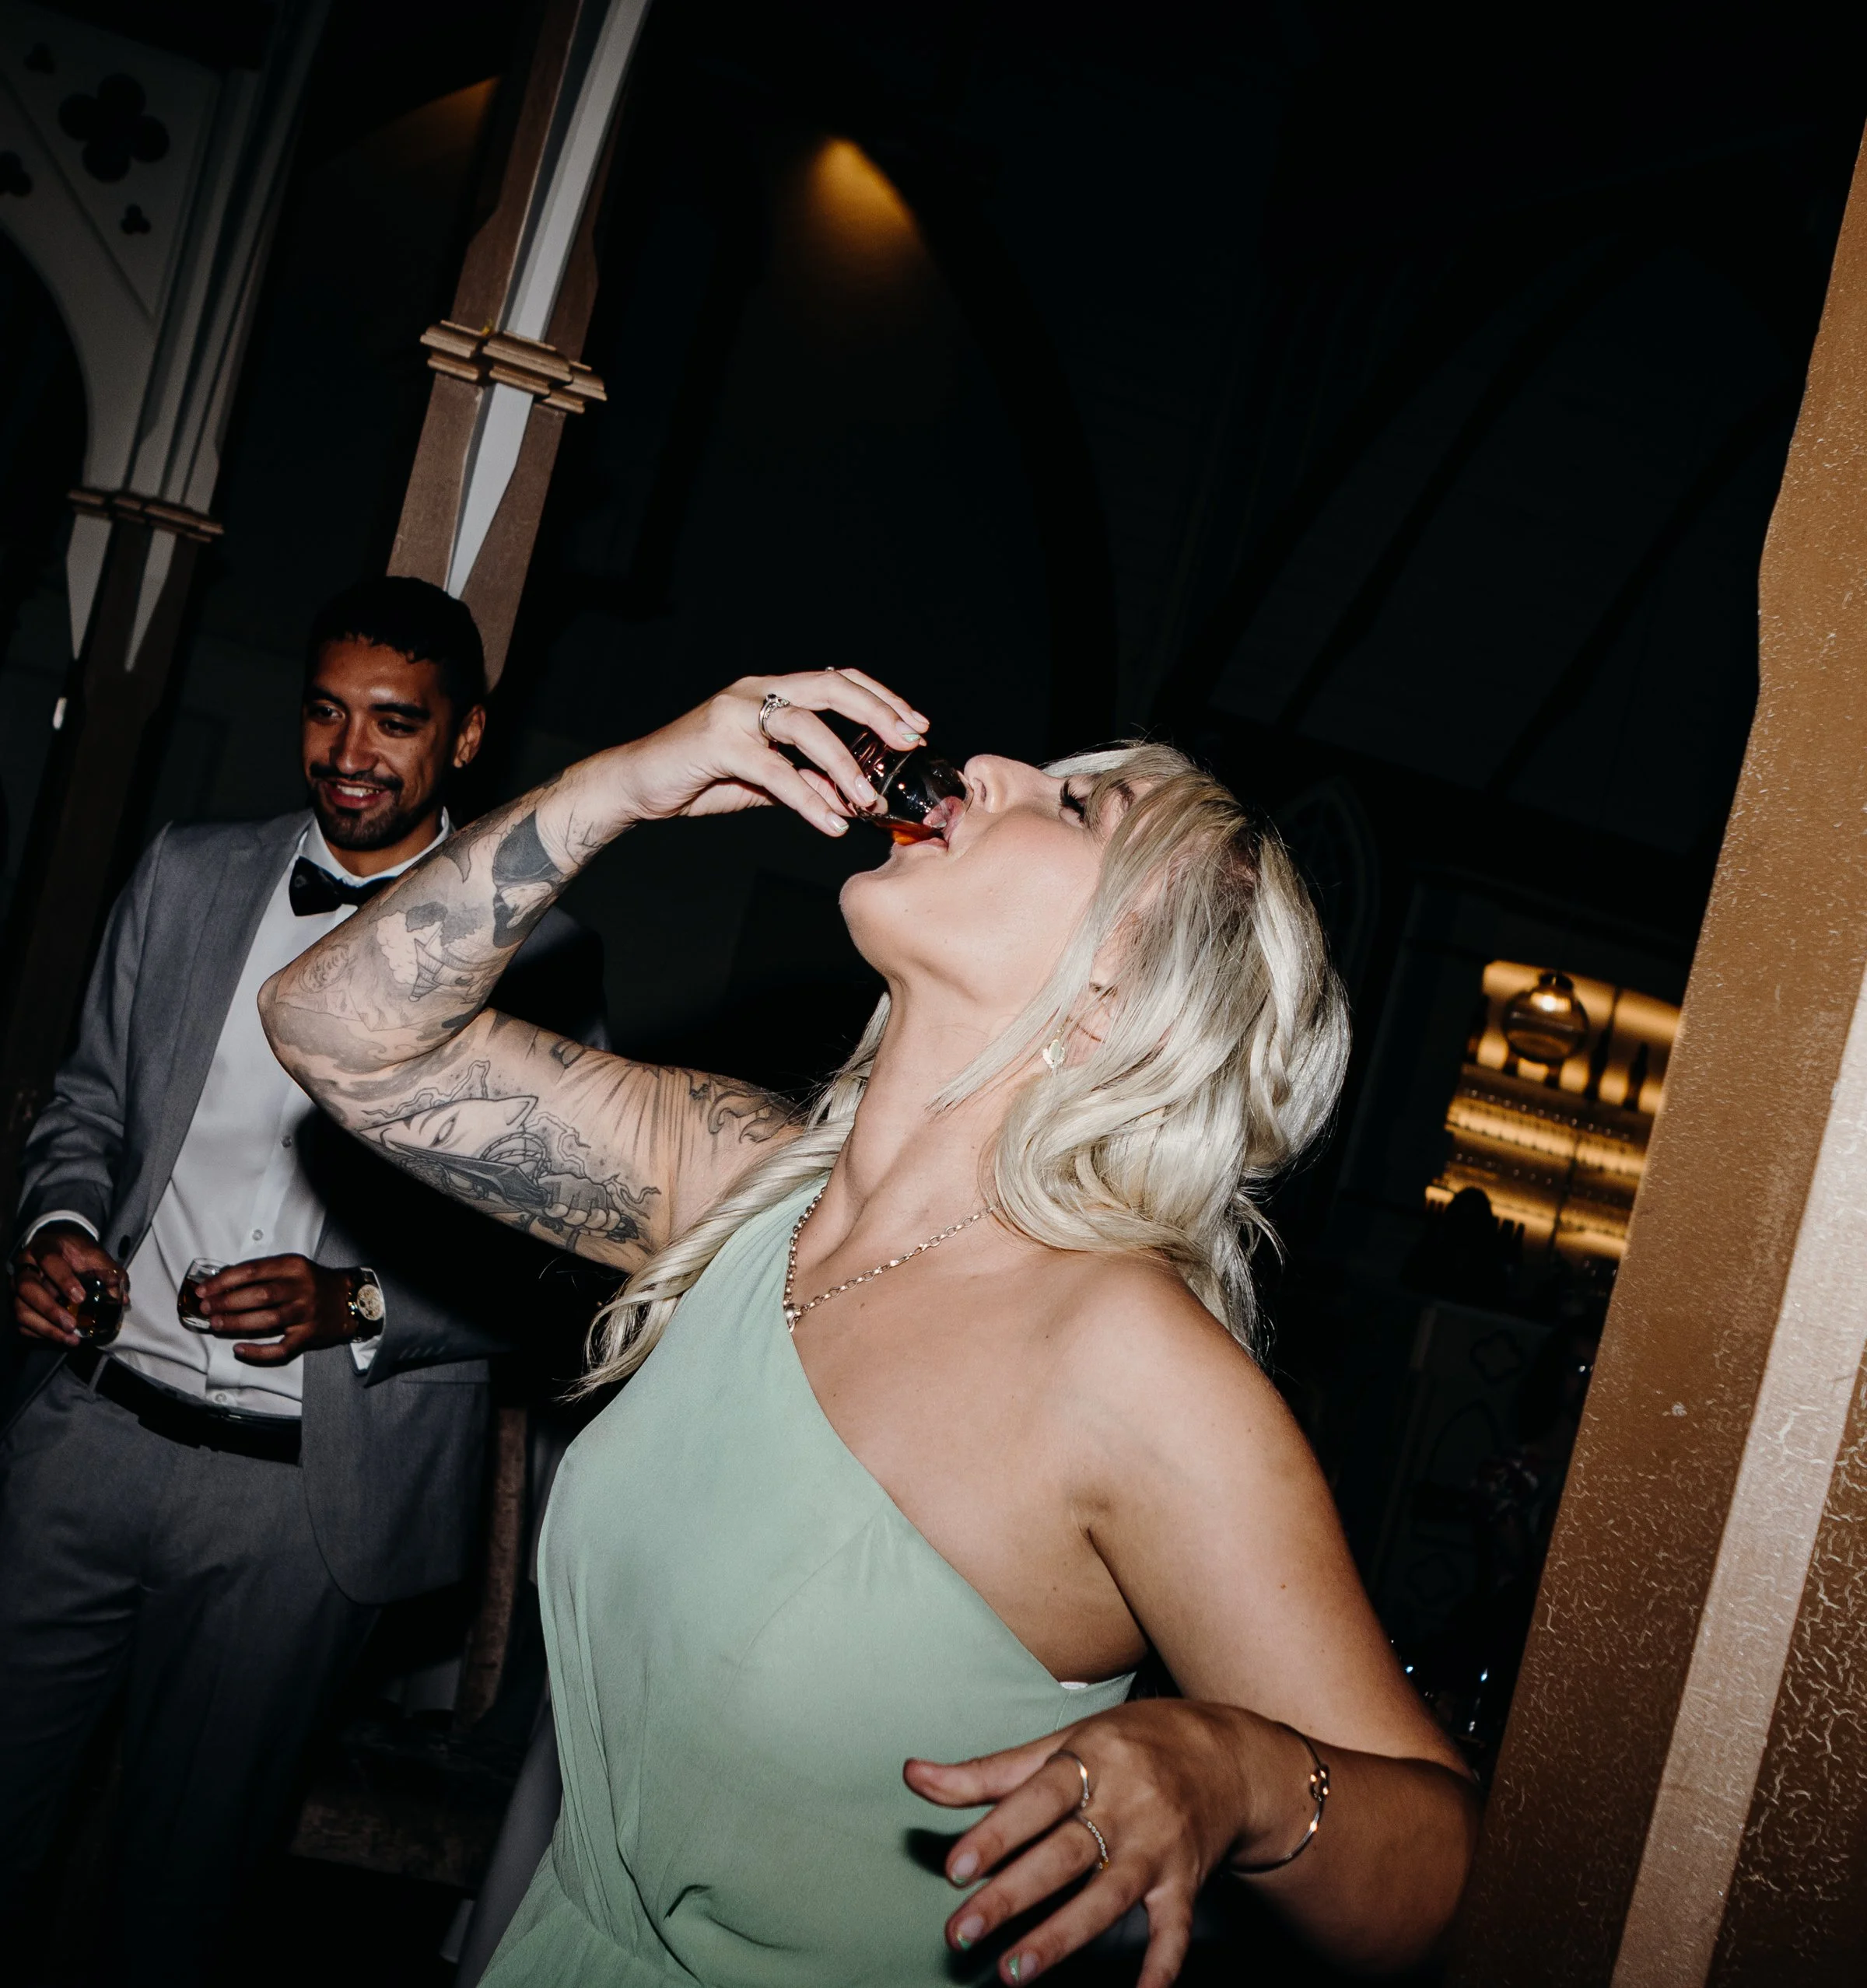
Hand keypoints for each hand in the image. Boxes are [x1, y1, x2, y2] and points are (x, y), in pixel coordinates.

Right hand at [11, 1222, 124, 1347]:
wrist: (58, 1249)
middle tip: (72, 1325)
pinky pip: (21, 1322)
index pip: (49, 1261)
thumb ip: (108, 1272)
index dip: (63, 1280)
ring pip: (21, 1310)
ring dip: (45, 1327)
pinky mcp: (19, 1303)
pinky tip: (61, 1338)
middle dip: (49, 1309)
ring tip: (69, 1338)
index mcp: (44, 1249)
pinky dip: (40, 1333)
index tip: (81, 1298)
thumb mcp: (94, 1255)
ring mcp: (17, 1287)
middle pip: (27, 1288)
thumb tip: (121, 1299)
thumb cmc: (76, 1252)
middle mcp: (25, 1267)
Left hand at [194, 1255, 363, 1364]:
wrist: (349, 1300)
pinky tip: (239, 1349)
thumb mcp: (293, 1268)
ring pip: (266, 1320)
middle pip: (259, 1295)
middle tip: (205, 1308)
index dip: (224, 1280)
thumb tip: (222, 1283)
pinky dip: (257, 1352)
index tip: (204, 1289)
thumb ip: (264, 1273)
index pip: (253, 1270)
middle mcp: (302, 1288)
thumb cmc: (314, 1283)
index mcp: (294, 1266)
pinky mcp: (308, 1335)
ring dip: (236, 1323)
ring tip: (215, 1324)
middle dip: (226, 1302)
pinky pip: (280, 1348)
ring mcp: (306, 1313)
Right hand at [608, 669, 930, 838]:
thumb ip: (804, 781)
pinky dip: (809, 799)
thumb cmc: (698, 777)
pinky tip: (831, 822)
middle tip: (910, 743)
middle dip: (878, 713)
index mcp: (770, 692)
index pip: (837, 681)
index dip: (880, 698)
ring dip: (846, 765)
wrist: (634, 785)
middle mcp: (755, 692)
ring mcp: (734, 713)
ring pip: (807, 727)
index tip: (914, 725)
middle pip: (831, 688)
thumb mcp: (761, 780)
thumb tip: (848, 799)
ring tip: (870, 799)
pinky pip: (776, 771)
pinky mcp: (717, 743)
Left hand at [907, 1700, 1310, 1986]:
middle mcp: (1127, 1803)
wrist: (1228, 1753)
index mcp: (1092, 1759)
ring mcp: (1160, 1847)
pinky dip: (1160, 1967)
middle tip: (961, 1934)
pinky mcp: (1186, 1882)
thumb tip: (912, 1774)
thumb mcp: (1063, 1743)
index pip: (1038, 1798)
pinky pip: (1175, 1930)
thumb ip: (989, 1771)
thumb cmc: (1130, 1745)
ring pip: (1108, 1897)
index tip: (956, 1869)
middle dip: (1013, 1896)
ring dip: (1061, 1937)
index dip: (997, 1832)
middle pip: (1065, 1854)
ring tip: (1013, 1974)